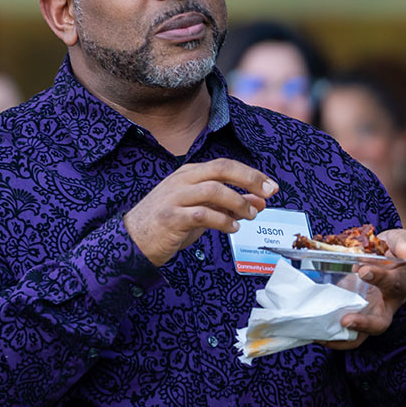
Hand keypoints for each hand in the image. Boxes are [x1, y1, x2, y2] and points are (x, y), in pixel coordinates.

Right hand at [123, 159, 276, 265]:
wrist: (134, 240)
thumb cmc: (169, 223)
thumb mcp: (203, 210)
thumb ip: (228, 204)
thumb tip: (258, 201)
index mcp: (190, 174)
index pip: (225, 166)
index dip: (251, 174)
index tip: (271, 186)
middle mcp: (182, 180)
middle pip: (221, 169)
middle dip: (250, 179)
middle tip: (268, 194)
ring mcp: (174, 197)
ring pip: (213, 190)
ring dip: (238, 202)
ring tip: (250, 215)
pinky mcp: (170, 217)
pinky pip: (201, 214)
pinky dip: (222, 220)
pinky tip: (232, 227)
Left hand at [327, 229, 405, 349]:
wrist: (388, 258)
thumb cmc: (394, 250)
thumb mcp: (402, 240)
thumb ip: (404, 243)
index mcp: (400, 284)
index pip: (392, 284)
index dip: (379, 278)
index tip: (363, 270)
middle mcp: (387, 305)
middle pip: (379, 323)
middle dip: (363, 324)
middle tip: (345, 320)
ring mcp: (370, 313)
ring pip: (361, 335)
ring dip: (342, 337)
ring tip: (323, 336)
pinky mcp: (355, 314)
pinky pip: (346, 333)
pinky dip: (332, 337)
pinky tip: (314, 332)